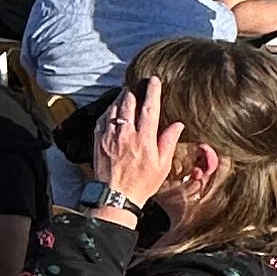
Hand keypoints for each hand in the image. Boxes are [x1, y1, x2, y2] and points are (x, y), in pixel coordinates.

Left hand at [89, 69, 181, 214]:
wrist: (115, 196)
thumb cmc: (142, 183)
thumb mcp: (162, 166)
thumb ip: (168, 142)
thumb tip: (178, 124)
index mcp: (144, 138)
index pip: (149, 108)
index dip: (152, 91)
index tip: (154, 80)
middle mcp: (125, 133)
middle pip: (128, 103)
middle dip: (133, 91)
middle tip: (137, 85)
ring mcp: (109, 136)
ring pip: (113, 108)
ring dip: (120, 99)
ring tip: (126, 94)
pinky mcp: (98, 140)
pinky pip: (102, 118)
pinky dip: (108, 111)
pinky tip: (112, 110)